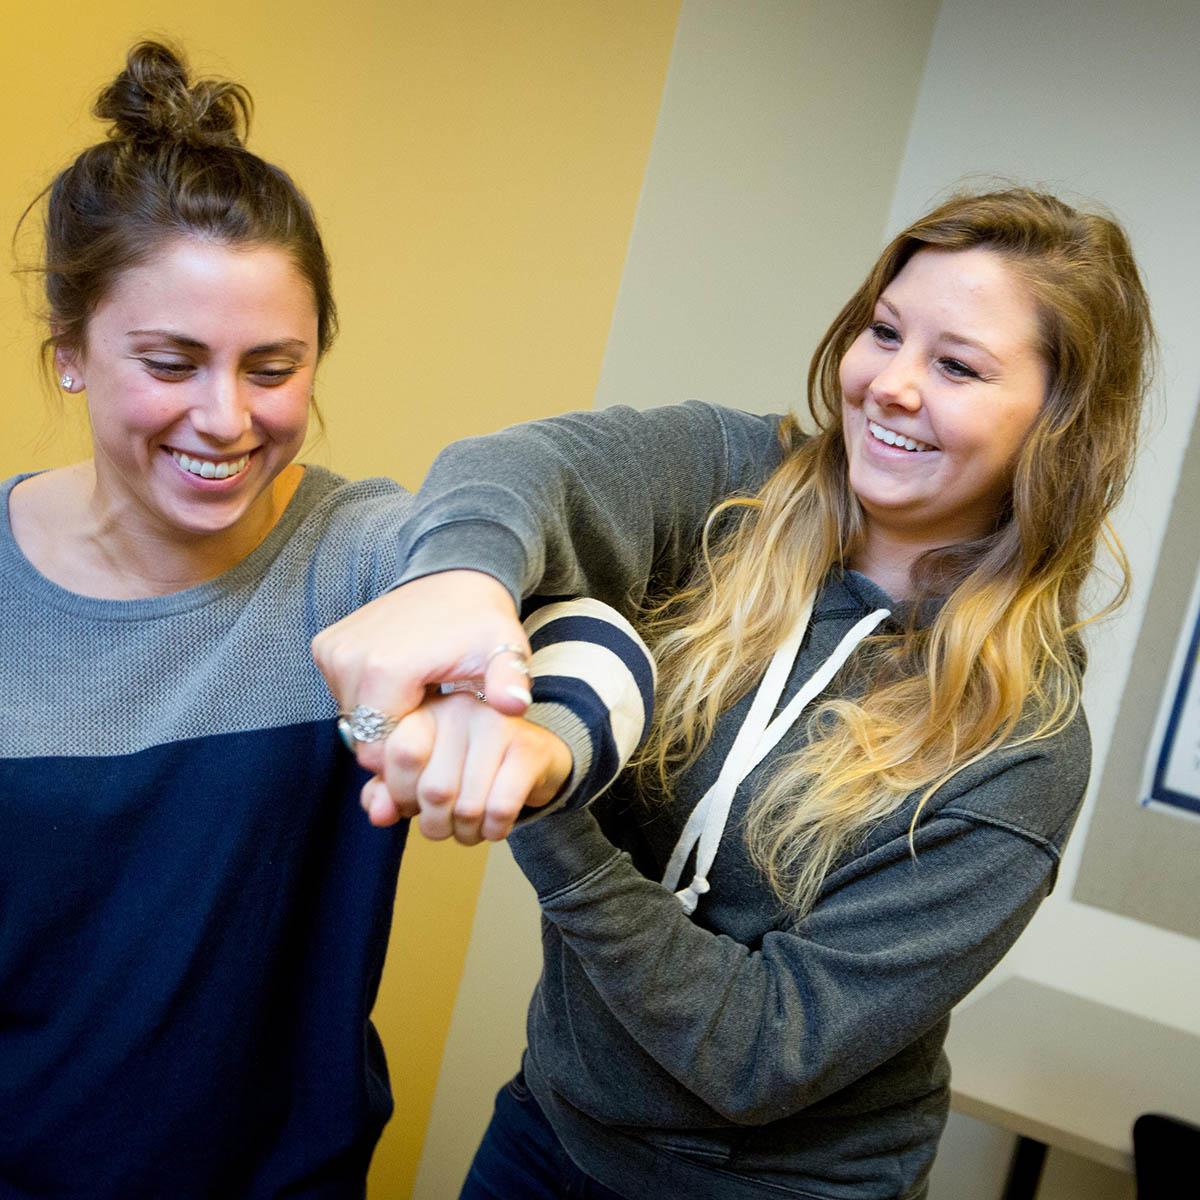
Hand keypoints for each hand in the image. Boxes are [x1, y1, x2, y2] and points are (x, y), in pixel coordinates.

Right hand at [312, 570, 532, 777]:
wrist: (453, 577)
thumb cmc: (480, 622)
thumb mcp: (504, 649)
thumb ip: (510, 681)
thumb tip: (514, 706)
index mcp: (385, 671)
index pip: (380, 752)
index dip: (412, 755)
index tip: (440, 737)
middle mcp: (348, 660)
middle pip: (363, 738)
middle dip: (396, 739)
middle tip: (432, 718)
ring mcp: (332, 651)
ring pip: (351, 719)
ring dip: (383, 718)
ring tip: (419, 697)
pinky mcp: (326, 646)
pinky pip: (343, 694)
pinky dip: (369, 697)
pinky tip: (401, 682)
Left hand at [359, 692, 571, 842]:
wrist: (532, 758)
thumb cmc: (466, 768)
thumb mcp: (421, 776)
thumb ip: (388, 793)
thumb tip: (378, 814)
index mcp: (427, 711)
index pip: (401, 754)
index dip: (401, 794)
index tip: (412, 802)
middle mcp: (461, 709)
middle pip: (435, 790)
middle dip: (436, 825)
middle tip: (445, 824)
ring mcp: (498, 725)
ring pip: (467, 806)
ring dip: (466, 833)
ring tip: (470, 827)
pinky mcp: (528, 749)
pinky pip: (500, 809)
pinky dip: (493, 830)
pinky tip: (494, 827)